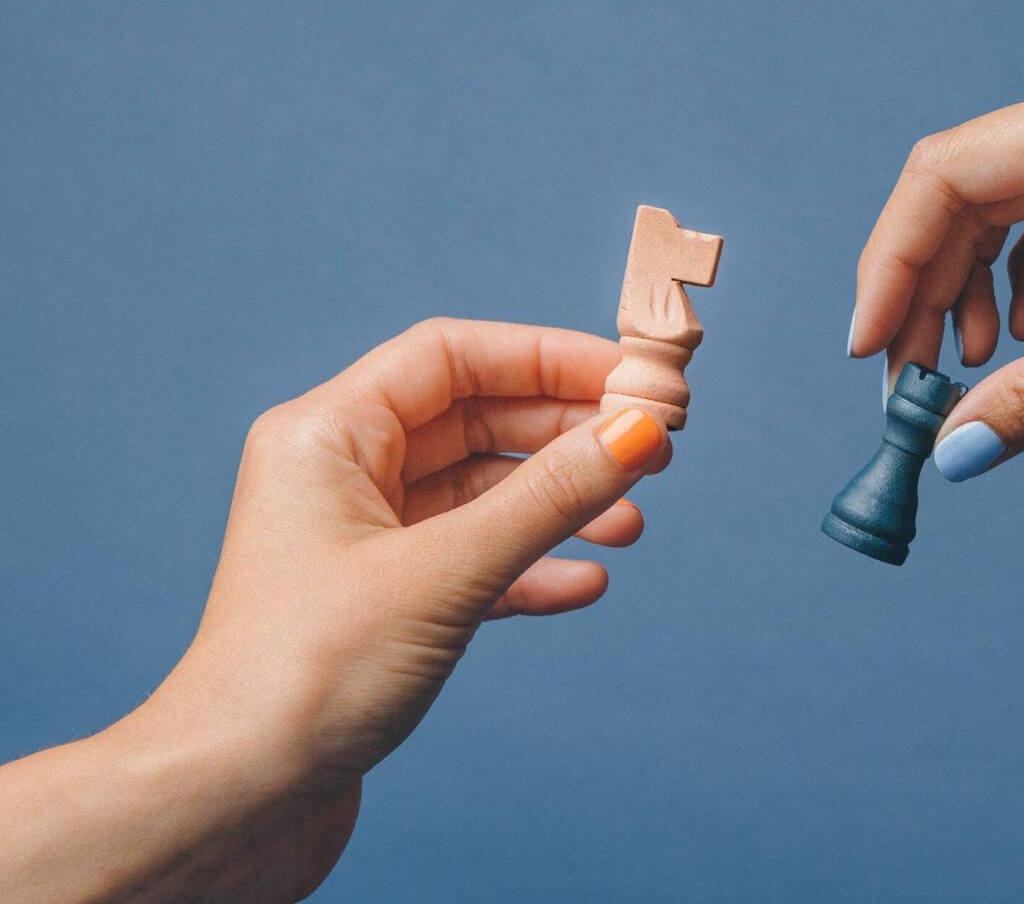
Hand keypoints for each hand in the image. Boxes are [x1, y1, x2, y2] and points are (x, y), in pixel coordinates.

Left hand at [0, 318, 669, 902]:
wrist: (233, 803)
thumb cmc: (304, 676)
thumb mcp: (446, 572)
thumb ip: (549, 498)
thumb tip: (638, 430)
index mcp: (327, 435)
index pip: (452, 357)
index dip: (547, 357)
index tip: (630, 378)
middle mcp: (341, 476)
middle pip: (476, 421)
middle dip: (566, 435)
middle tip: (651, 449)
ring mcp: (363, 543)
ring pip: (481, 496)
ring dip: (559, 506)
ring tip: (630, 525)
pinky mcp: (383, 607)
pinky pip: (474, 562)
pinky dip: (532, 568)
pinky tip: (585, 584)